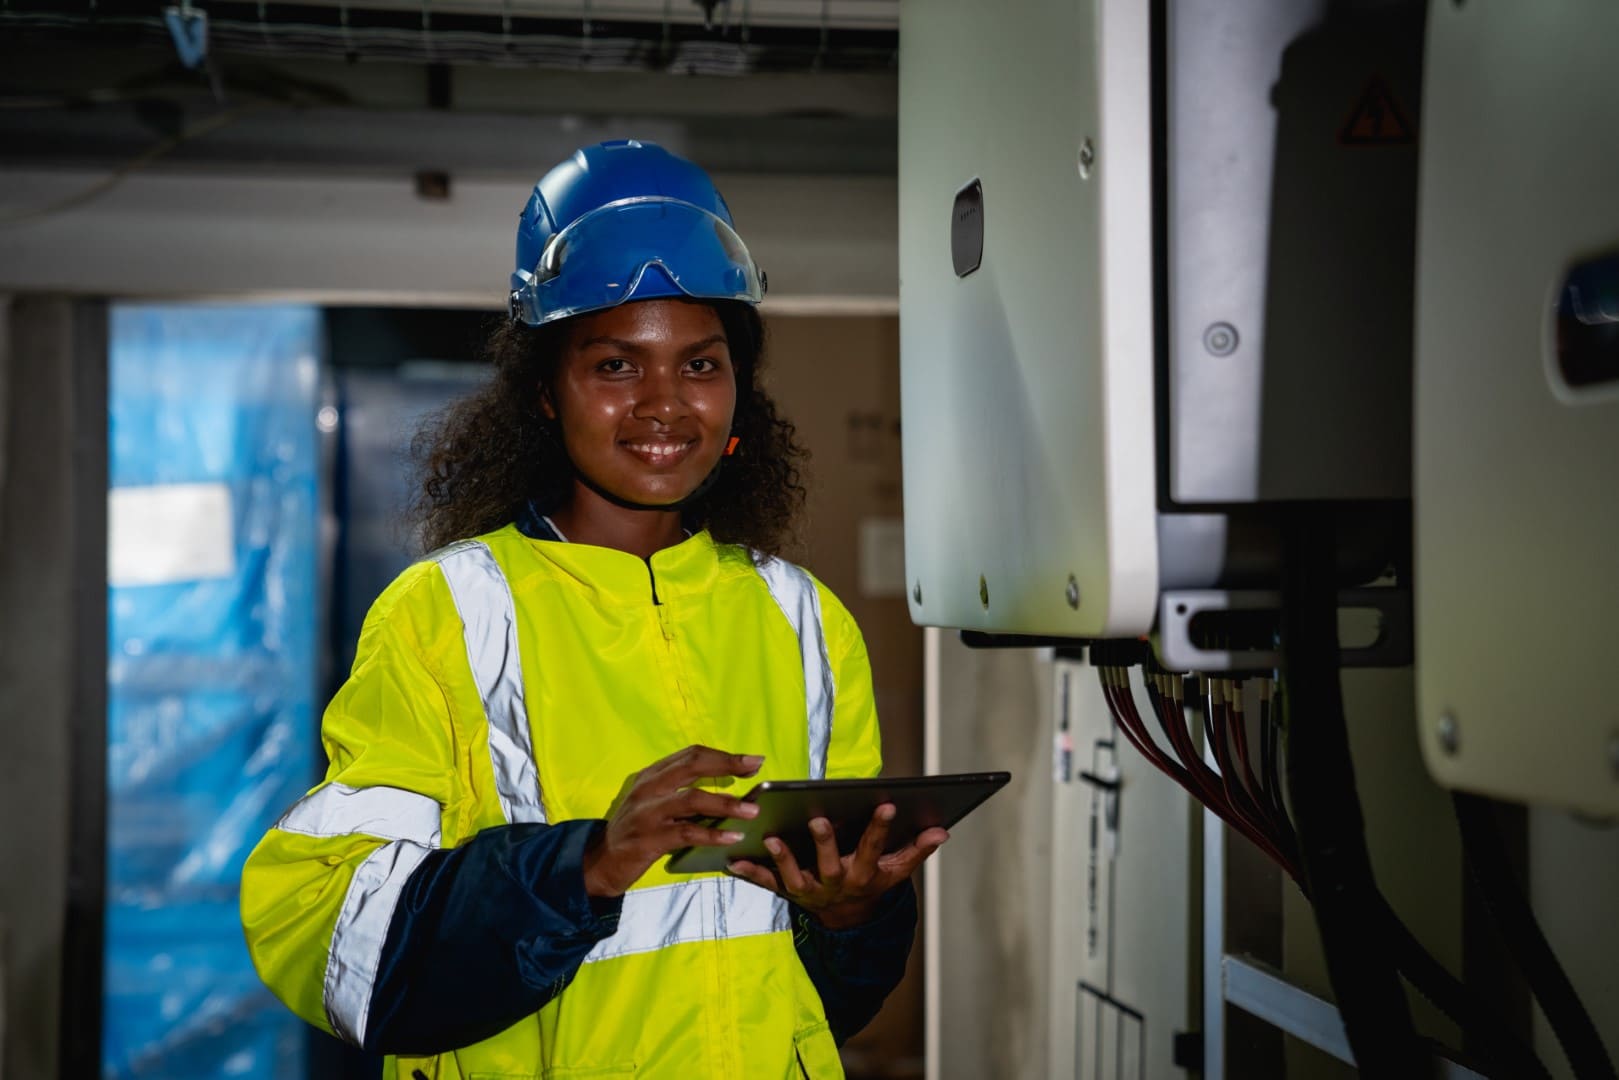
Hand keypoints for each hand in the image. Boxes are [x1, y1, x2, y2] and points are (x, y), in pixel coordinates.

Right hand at [582, 745, 763, 897]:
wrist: (600, 862)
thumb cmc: (635, 832)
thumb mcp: (653, 803)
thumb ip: (681, 792)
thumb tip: (726, 788)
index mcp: (652, 775)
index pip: (691, 754)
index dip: (723, 756)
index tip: (751, 761)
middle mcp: (649, 788)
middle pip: (692, 765)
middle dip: (728, 765)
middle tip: (755, 768)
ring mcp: (648, 812)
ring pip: (692, 798)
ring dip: (726, 803)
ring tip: (752, 810)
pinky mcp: (649, 839)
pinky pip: (687, 832)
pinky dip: (713, 834)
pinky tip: (733, 837)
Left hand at [727, 804, 948, 929]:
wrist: (847, 918)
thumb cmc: (871, 881)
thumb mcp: (896, 871)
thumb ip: (916, 850)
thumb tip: (942, 831)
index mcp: (863, 875)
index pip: (874, 849)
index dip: (881, 829)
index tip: (888, 805)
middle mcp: (836, 884)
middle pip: (830, 865)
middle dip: (825, 843)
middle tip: (819, 819)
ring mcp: (809, 890)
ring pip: (795, 877)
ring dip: (783, 859)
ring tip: (771, 837)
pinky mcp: (787, 892)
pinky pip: (767, 884)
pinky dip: (750, 873)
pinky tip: (733, 860)